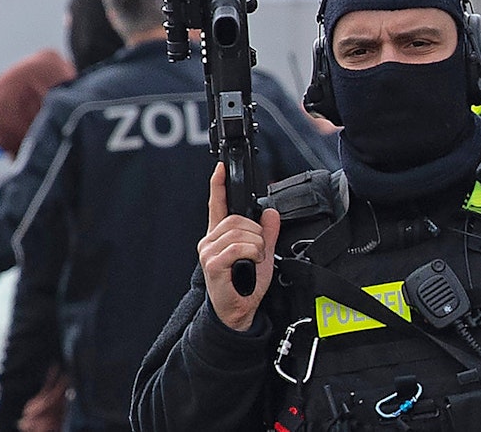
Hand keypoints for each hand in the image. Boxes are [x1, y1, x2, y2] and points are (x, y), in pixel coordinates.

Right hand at [201, 162, 278, 330]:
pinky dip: (252, 254)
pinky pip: (238, 247)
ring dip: (256, 246)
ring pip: (240, 232)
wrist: (238, 312)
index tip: (220, 168)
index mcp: (219, 237)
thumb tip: (271, 213)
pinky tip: (250, 265)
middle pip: (236, 219)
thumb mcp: (263, 255)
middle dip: (256, 233)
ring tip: (254, 261)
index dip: (218, 185)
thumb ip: (267, 234)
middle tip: (259, 252)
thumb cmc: (245, 287)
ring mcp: (209, 252)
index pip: (216, 205)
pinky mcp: (213, 263)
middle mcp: (210, 241)